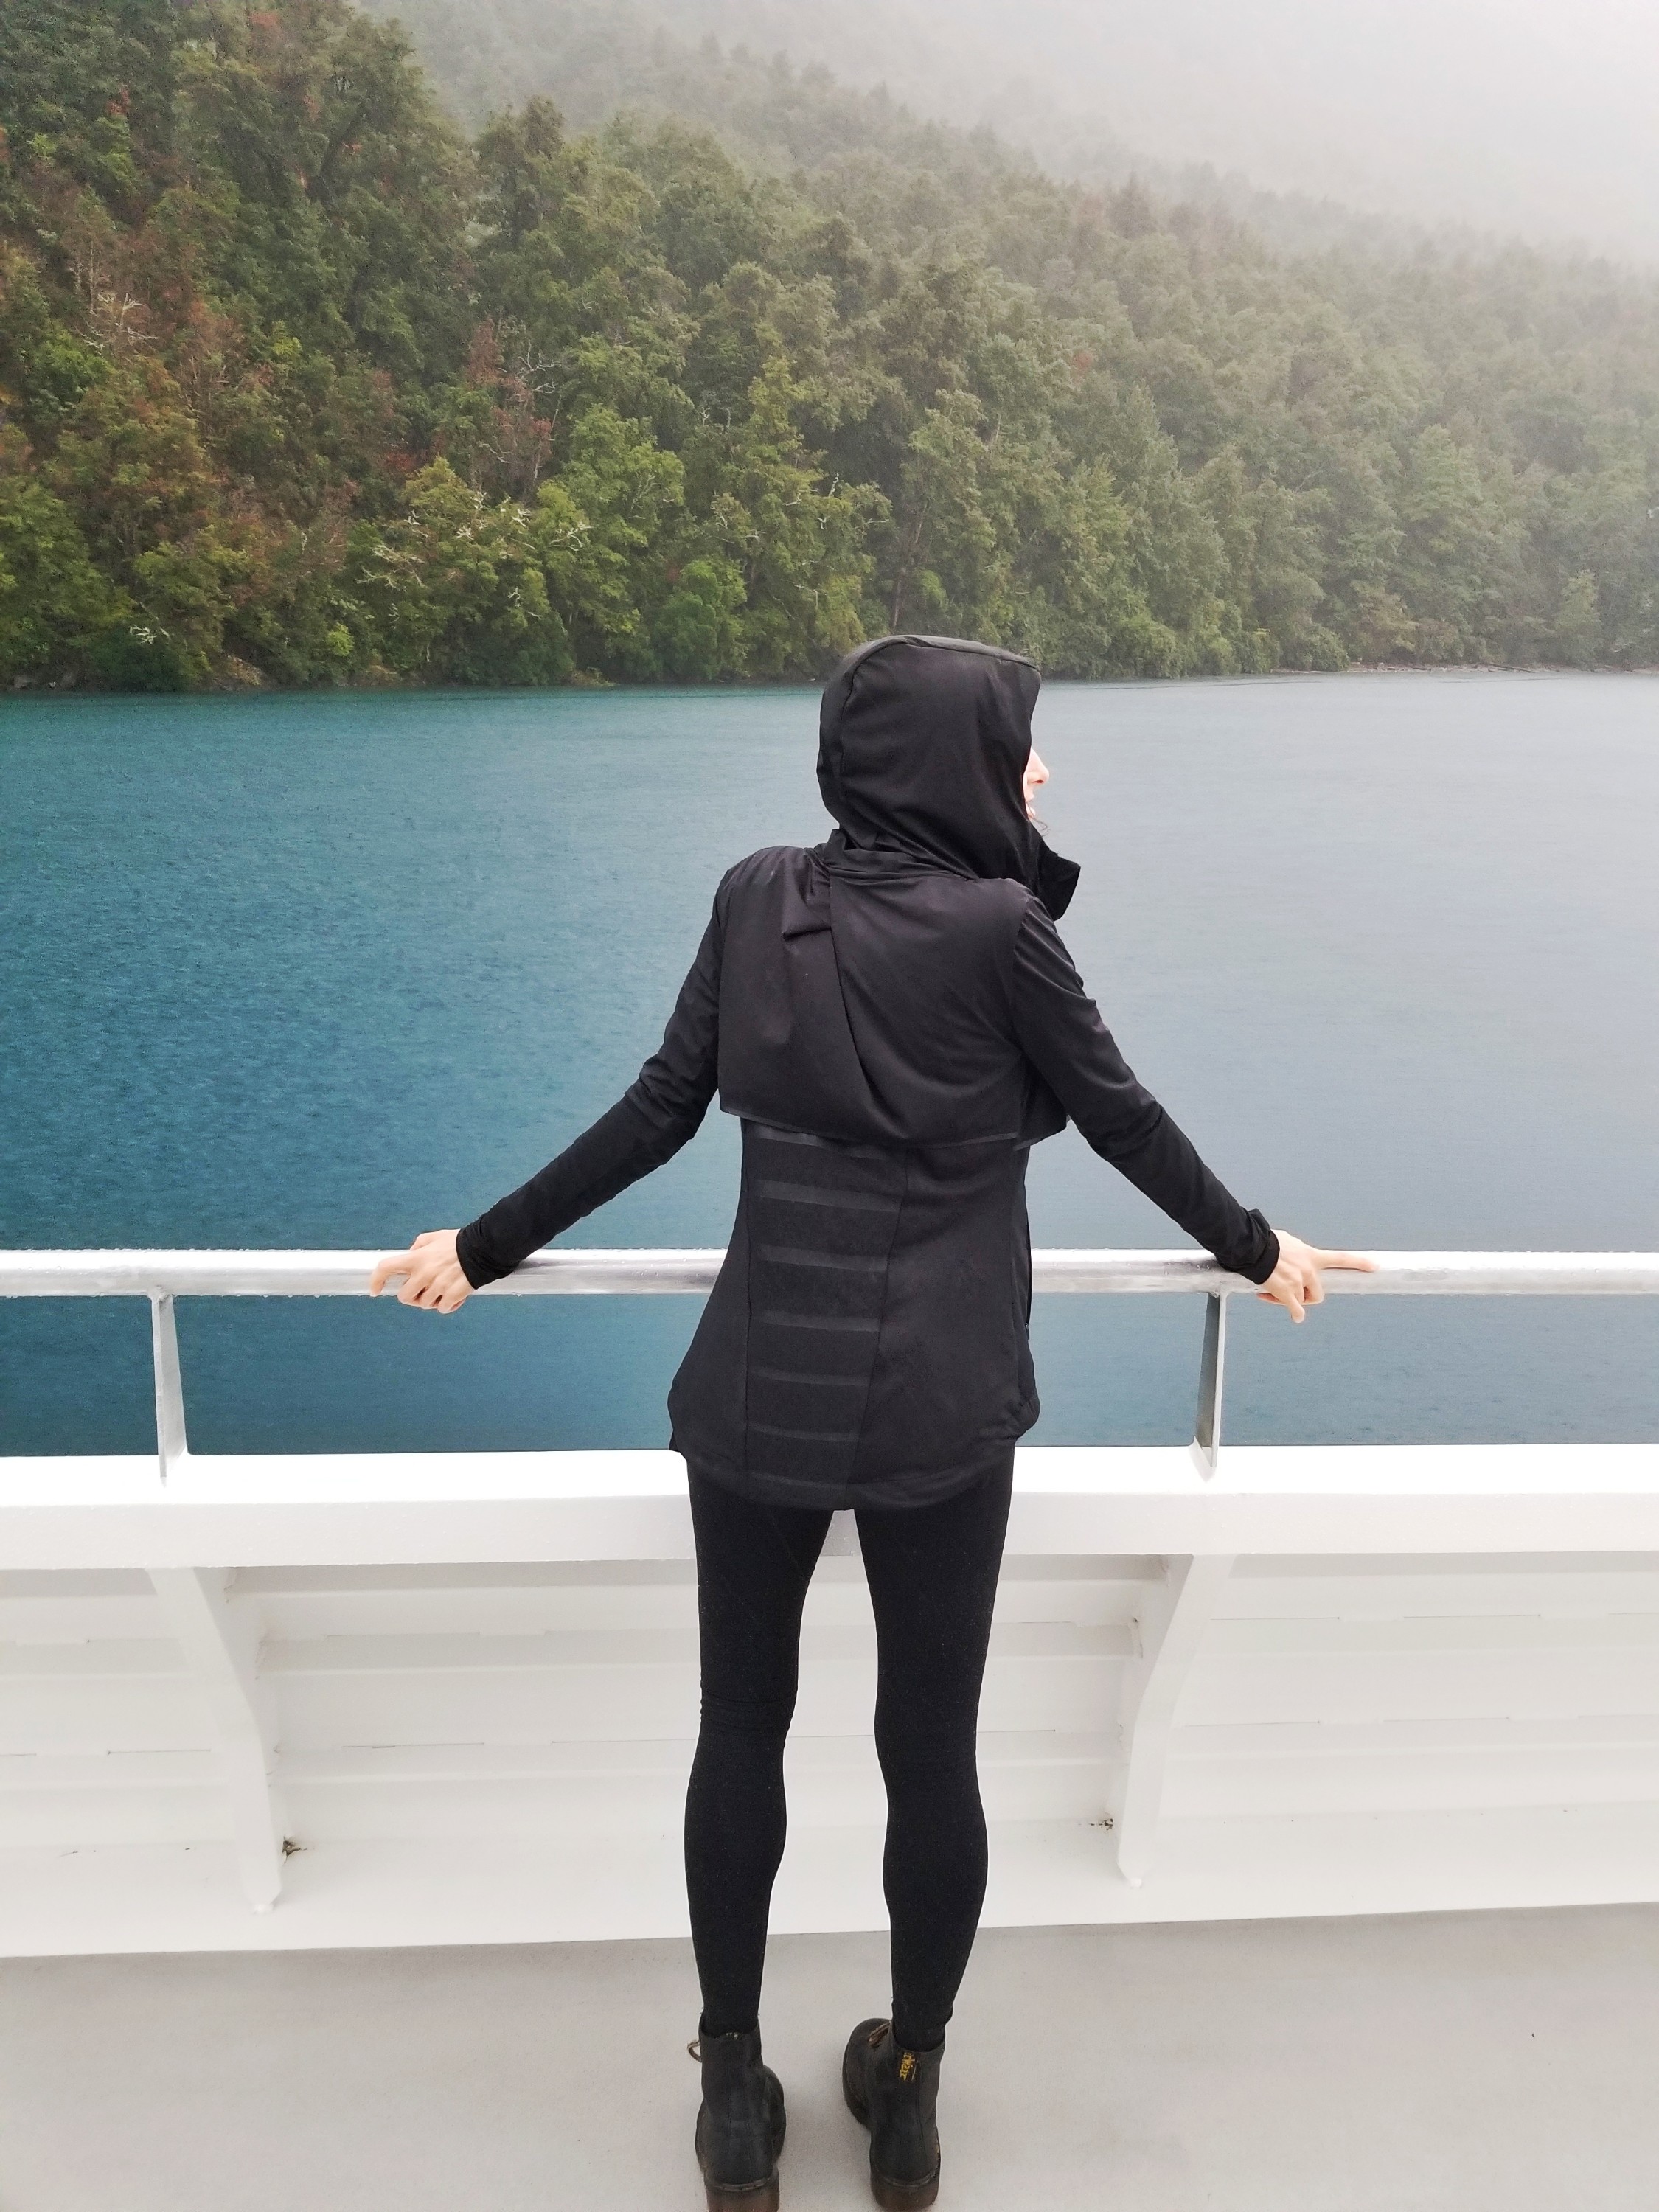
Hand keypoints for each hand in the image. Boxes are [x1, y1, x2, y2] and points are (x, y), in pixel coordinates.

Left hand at [370, 1229, 472, 1313]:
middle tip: (422, 1291)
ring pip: (424, 1304)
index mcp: (417, 1258)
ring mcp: (438, 1286)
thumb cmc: (460, 1242)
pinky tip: (455, 1296)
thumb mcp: (435, 1237)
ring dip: (432, 1300)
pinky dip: (448, 1305)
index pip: (386, 1268)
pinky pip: (443, 1309)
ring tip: (444, 1290)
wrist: (484, 1249)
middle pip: (404, 1296)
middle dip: (411, 1296)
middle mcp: (424, 1274)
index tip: (375, 1290)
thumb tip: (411, 1254)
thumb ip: (419, 1245)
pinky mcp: (452, 1296)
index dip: (376, 1280)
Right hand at [1255, 1230, 1375, 1321]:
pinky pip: (1295, 1310)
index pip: (1341, 1258)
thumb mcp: (1289, 1242)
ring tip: (1271, 1291)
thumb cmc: (1266, 1241)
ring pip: (1301, 1300)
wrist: (1254, 1247)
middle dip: (1307, 1295)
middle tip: (1291, 1292)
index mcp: (1311, 1255)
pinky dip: (1295, 1314)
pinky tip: (1294, 1315)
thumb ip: (1296, 1252)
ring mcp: (1299, 1283)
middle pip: (1318, 1292)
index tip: (1374, 1266)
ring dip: (1290, 1300)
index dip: (1359, 1263)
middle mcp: (1309, 1270)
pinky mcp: (1286, 1293)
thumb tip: (1293, 1257)